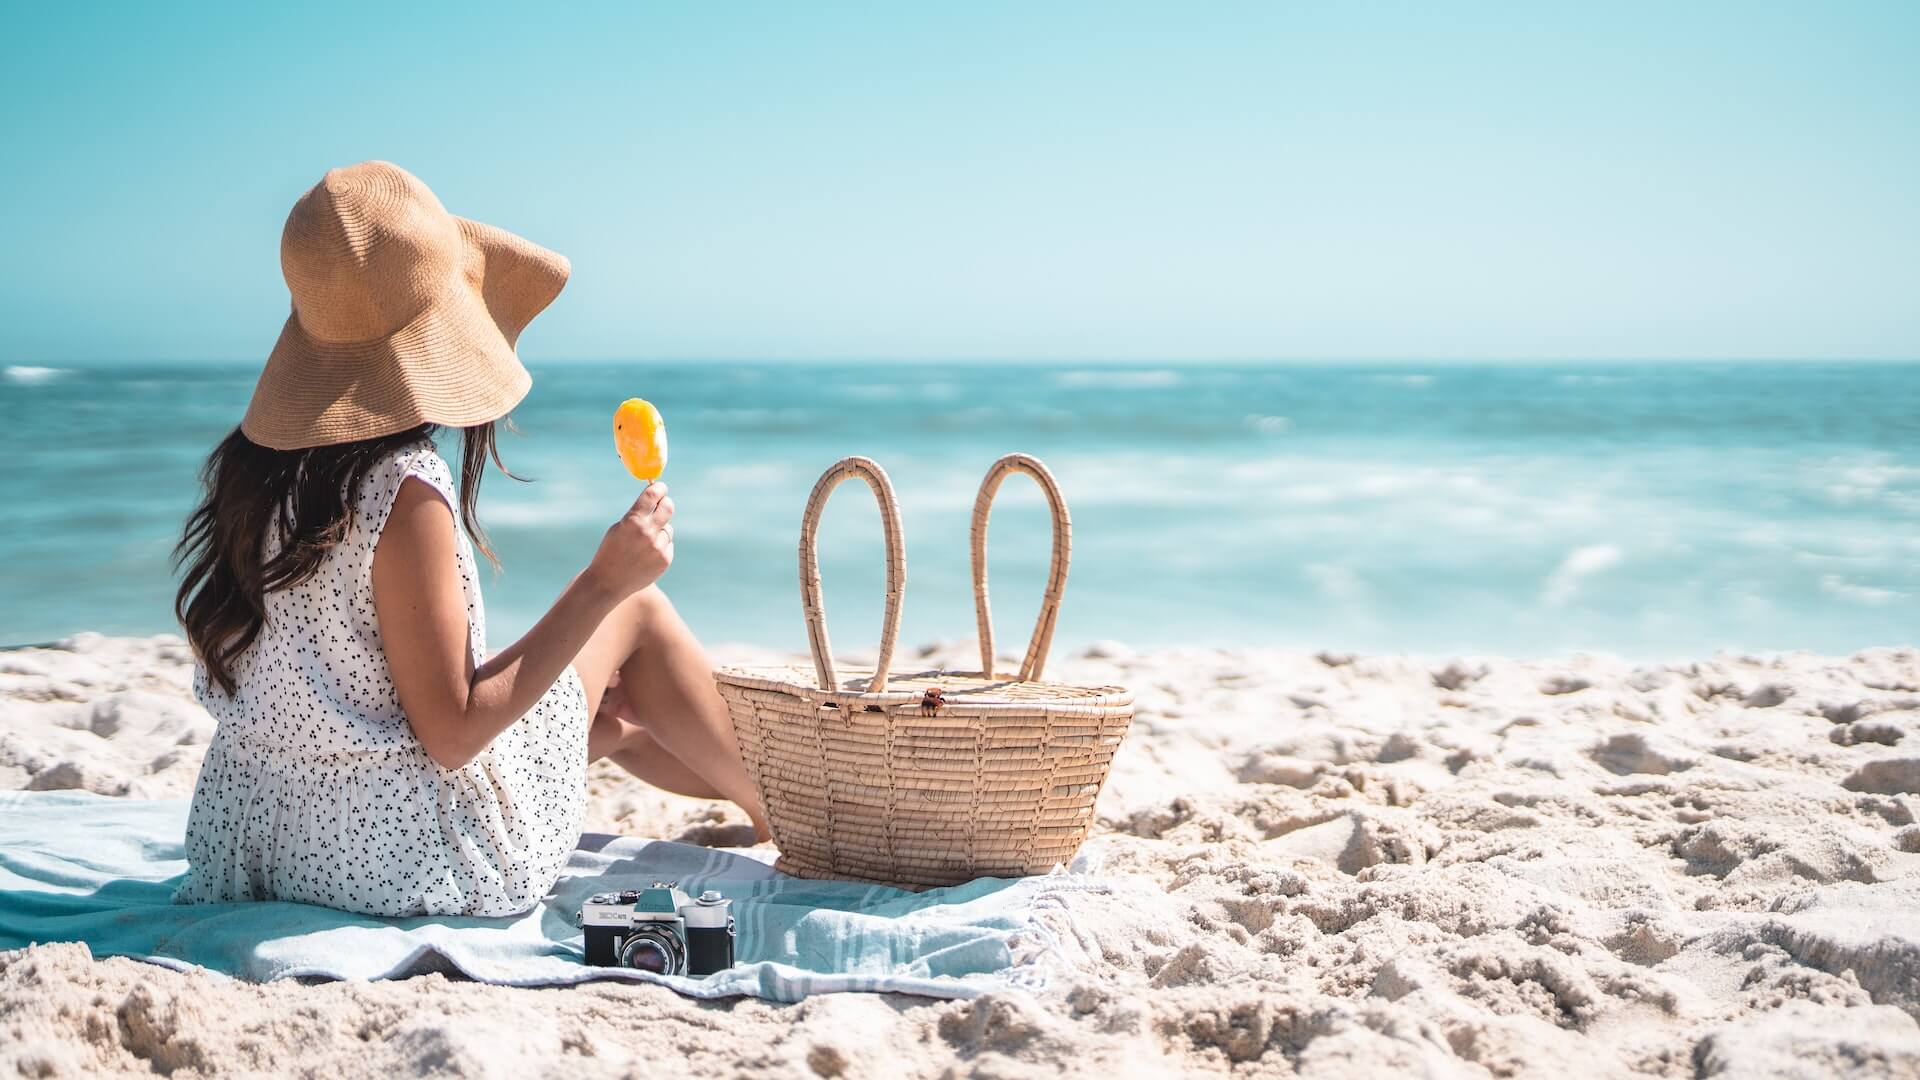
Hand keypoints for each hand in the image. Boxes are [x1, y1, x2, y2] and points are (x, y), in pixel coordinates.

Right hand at [584, 482, 674, 597]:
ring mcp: (658, 547)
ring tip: (644, 543)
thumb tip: (657, 501)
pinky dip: (660, 546)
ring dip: (660, 531)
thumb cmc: (610, 551)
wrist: (608, 582)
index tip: (661, 487)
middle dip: (666, 503)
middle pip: (668, 508)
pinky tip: (646, 555)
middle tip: (664, 503)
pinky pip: (668, 544)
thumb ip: (637, 515)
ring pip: (667, 529)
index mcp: (632, 521)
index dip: (659, 489)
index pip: (652, 496)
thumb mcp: (618, 528)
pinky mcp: (665, 559)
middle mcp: (647, 533)